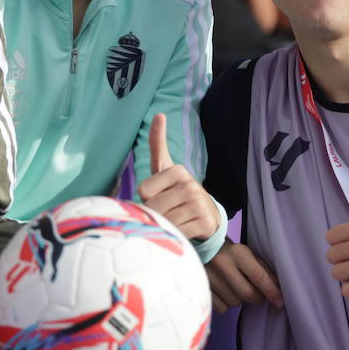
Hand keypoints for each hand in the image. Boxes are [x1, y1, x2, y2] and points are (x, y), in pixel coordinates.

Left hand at [137, 113, 218, 241]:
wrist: (205, 213)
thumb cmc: (176, 190)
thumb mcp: (164, 167)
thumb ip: (158, 143)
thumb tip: (158, 114)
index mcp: (177, 170)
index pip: (143, 191)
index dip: (147, 198)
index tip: (160, 195)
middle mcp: (190, 185)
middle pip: (152, 207)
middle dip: (155, 213)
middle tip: (167, 210)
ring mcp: (198, 205)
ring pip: (163, 221)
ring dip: (164, 225)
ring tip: (174, 218)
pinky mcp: (203, 223)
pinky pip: (176, 233)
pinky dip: (175, 235)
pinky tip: (183, 228)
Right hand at [206, 240, 282, 312]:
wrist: (201, 247)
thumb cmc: (230, 253)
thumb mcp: (248, 254)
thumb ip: (263, 270)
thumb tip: (277, 291)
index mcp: (238, 253)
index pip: (258, 276)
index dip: (271, 291)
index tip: (279, 302)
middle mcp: (223, 264)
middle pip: (247, 293)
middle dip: (258, 298)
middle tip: (259, 294)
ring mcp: (209, 277)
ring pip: (235, 302)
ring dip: (241, 300)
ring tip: (237, 288)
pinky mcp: (202, 288)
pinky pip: (222, 308)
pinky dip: (227, 304)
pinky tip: (225, 292)